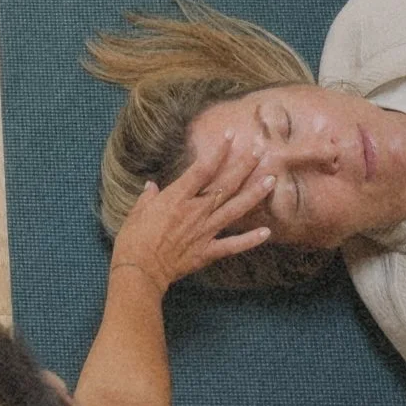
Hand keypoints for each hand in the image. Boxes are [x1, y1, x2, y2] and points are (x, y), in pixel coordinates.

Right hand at [110, 135, 273, 293]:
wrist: (139, 270)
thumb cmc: (133, 239)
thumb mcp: (137, 212)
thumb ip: (149, 197)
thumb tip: (151, 186)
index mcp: (177, 198)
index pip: (202, 168)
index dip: (219, 150)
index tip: (231, 135)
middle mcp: (195, 211)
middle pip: (226, 185)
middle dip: (244, 166)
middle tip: (261, 151)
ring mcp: (205, 231)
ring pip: (235, 209)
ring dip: (254, 194)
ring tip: (272, 180)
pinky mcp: (208, 252)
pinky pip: (233, 245)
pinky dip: (250, 240)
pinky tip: (266, 233)